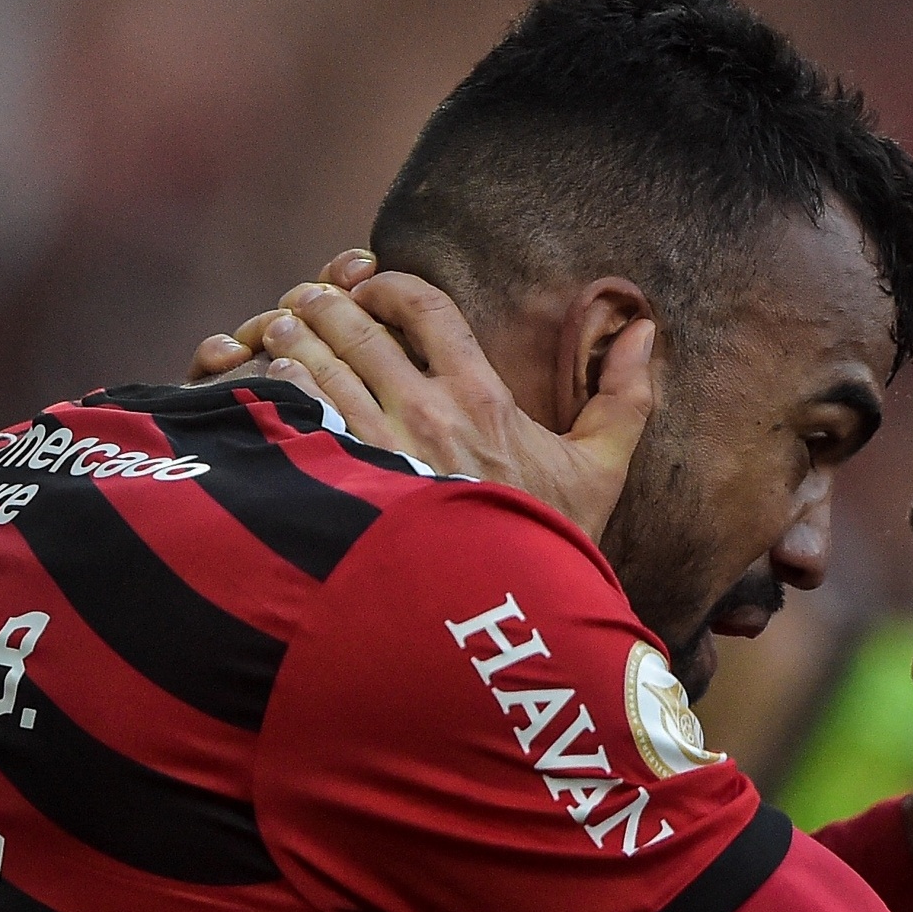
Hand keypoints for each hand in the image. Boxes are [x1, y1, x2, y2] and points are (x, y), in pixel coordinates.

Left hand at [189, 264, 657, 540]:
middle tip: (309, 300)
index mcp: (482, 398)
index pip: (426, 306)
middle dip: (328, 303)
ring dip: (293, 339)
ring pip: (314, 367)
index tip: (375, 284)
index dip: (392, 284)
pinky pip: (291, 421)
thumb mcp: (601, 472)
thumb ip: (625, 397)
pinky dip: (272, 393)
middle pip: (358, 328)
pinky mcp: (339, 491)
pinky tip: (265, 387)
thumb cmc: (549, 549)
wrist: (505, 627)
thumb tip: (647, 329)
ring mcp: (375, 451)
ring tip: (280, 330)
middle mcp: (424, 414)